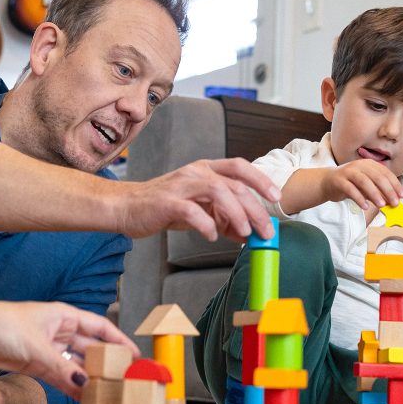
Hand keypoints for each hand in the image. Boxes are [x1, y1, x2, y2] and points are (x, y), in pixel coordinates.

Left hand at [0, 301, 138, 398]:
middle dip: (105, 363)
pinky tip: (82, 397)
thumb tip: (84, 384)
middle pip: (89, 348)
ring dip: (87, 378)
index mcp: (64, 315)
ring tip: (105, 393)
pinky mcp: (37, 363)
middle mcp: (60, 330)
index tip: (134, 355)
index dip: (118, 339)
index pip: (99, 327)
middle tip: (122, 380)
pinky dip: (70, 386)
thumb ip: (62, 368)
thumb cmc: (3, 325)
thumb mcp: (37, 347)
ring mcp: (49, 348)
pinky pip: (60, 376)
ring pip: (75, 364)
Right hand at [119, 158, 279, 241]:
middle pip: (233, 184)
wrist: (126, 207)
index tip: (276, 198)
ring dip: (235, 213)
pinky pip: (191, 211)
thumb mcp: (199, 210)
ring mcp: (180, 185)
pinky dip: (206, 224)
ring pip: (217, 191)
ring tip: (244, 233)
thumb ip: (223, 218)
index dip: (260, 180)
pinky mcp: (167, 202)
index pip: (239, 167)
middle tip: (265, 231)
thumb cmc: (163, 207)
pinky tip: (211, 236)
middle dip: (254, 208)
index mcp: (205, 170)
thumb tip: (249, 234)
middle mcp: (195, 172)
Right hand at [321, 159, 402, 209]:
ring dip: (374, 194)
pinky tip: (364, 206)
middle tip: (394, 203)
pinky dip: (359, 198)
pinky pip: (350, 189)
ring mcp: (348, 171)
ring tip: (381, 205)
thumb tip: (392, 200)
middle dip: (388, 190)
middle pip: (376, 176)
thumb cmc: (349, 184)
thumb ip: (378, 191)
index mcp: (368, 164)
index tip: (402, 196)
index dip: (395, 185)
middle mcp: (359, 165)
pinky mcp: (339, 180)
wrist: (327, 182)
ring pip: (364, 181)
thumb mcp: (366, 186)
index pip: (385, 173)